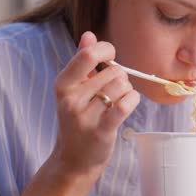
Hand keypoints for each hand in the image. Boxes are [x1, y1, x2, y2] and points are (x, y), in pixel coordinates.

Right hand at [48, 31, 139, 179]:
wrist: (73, 161)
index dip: (106, 50)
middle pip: (112, 71)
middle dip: (120, 77)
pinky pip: (125, 105)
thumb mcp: (74, 90)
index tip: (111, 58)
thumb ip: (82, 62)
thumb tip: (89, 34)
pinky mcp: (101, 131)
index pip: (88, 54)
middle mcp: (71, 99)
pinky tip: (128, 104)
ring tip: (119, 100)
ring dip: (127, 91)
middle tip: (114, 90)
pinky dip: (132, 101)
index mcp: (63, 84)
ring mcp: (84, 116)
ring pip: (121, 86)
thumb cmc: (78, 120)